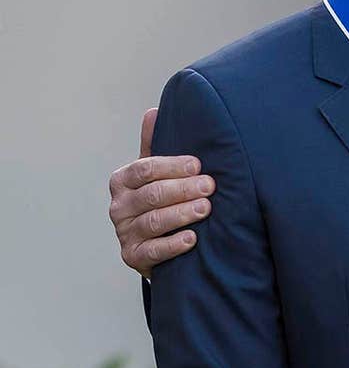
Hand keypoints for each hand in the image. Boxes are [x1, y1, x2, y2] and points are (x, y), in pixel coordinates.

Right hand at [108, 108, 213, 277]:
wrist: (155, 240)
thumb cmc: (160, 197)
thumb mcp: (156, 171)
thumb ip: (155, 144)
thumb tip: (154, 110)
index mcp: (123, 180)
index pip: (144, 169)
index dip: (171, 166)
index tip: (198, 164)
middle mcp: (119, 206)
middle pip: (151, 195)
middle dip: (183, 189)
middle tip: (210, 186)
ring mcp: (125, 233)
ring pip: (153, 221)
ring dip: (181, 213)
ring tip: (206, 208)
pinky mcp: (133, 257)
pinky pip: (152, 251)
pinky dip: (173, 245)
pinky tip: (192, 238)